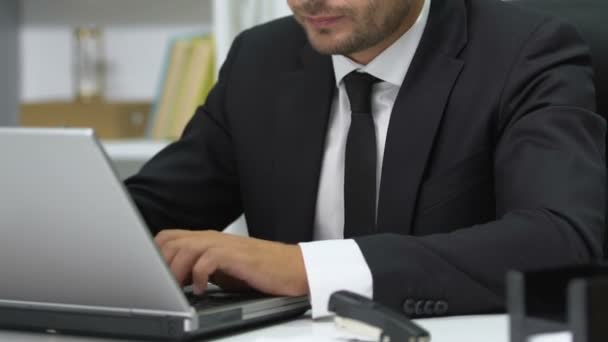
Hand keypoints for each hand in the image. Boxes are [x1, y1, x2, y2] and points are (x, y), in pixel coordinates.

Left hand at [154, 230, 309, 296]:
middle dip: (158, 264)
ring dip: (175, 271)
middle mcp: (213, 238)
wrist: (293, 269)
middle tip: (161, 286)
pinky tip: (203, 290)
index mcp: (207, 240)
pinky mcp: (237, 256)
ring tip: (177, 290)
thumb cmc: (261, 271)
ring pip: (184, 248)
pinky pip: (207, 260)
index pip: (168, 237)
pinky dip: (199, 276)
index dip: (152, 254)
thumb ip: (200, 270)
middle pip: (170, 241)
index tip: (148, 275)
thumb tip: (176, 281)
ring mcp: (225, 245)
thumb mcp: (223, 271)